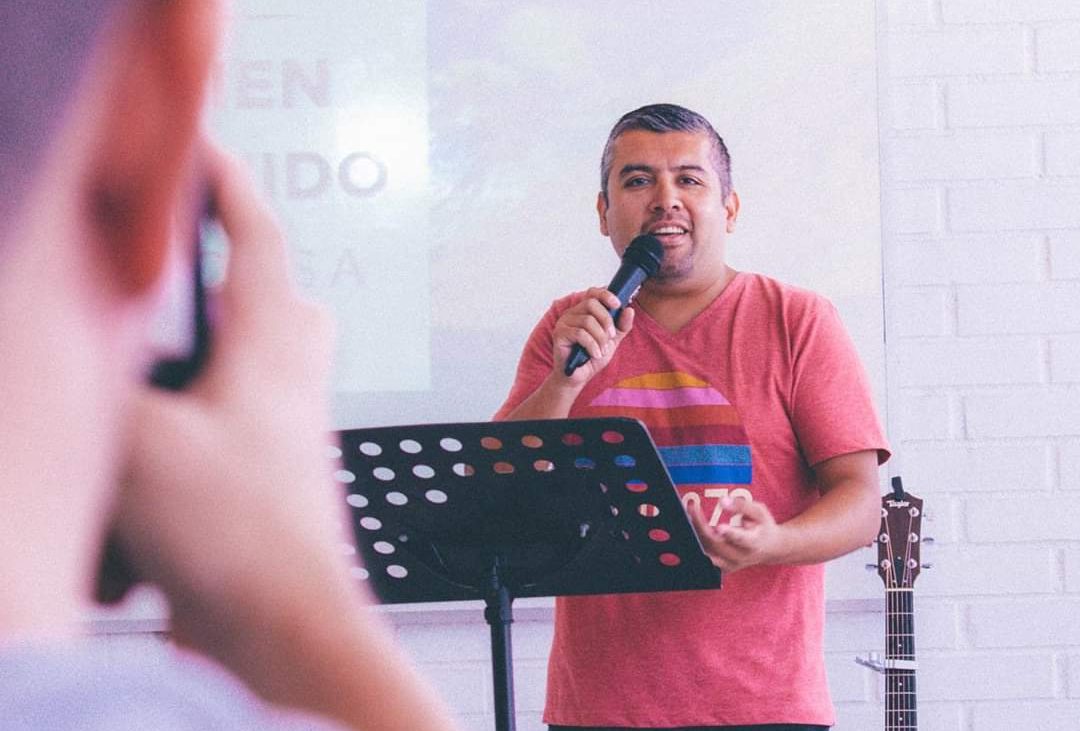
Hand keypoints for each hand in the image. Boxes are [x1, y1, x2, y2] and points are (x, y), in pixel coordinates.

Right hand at [110, 140, 353, 665]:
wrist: (282, 624)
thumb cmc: (244, 536)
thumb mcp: (143, 441)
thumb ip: (103, 384)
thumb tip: (73, 353)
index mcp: (273, 344)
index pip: (257, 237)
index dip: (228, 185)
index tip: (203, 148)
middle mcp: (287, 376)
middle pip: (260, 296)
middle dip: (209, 283)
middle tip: (166, 281)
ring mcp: (280, 424)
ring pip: (236, 363)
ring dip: (187, 370)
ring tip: (141, 397)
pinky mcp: (262, 470)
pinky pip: (221, 424)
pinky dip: (181, 432)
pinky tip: (146, 474)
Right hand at [552, 286, 634, 383]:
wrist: (578, 377)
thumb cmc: (592, 357)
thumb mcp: (612, 340)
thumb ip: (622, 326)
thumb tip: (629, 310)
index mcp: (584, 311)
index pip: (593, 292)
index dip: (606, 295)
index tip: (617, 305)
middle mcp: (572, 313)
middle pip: (591, 303)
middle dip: (606, 320)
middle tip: (611, 336)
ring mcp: (564, 322)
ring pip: (587, 320)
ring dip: (600, 337)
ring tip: (602, 350)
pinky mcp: (559, 334)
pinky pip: (580, 334)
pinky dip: (592, 345)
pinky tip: (595, 354)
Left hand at [688, 497, 789, 573]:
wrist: (770, 548)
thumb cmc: (763, 526)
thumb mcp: (759, 512)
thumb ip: (741, 506)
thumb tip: (722, 501)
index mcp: (753, 543)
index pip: (741, 539)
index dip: (730, 534)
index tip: (719, 527)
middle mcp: (741, 557)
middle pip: (716, 543)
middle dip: (701, 525)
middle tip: (692, 507)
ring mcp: (730, 564)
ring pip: (706, 551)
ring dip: (694, 533)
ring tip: (688, 515)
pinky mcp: (721, 568)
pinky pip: (704, 556)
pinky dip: (696, 543)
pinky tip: (689, 528)